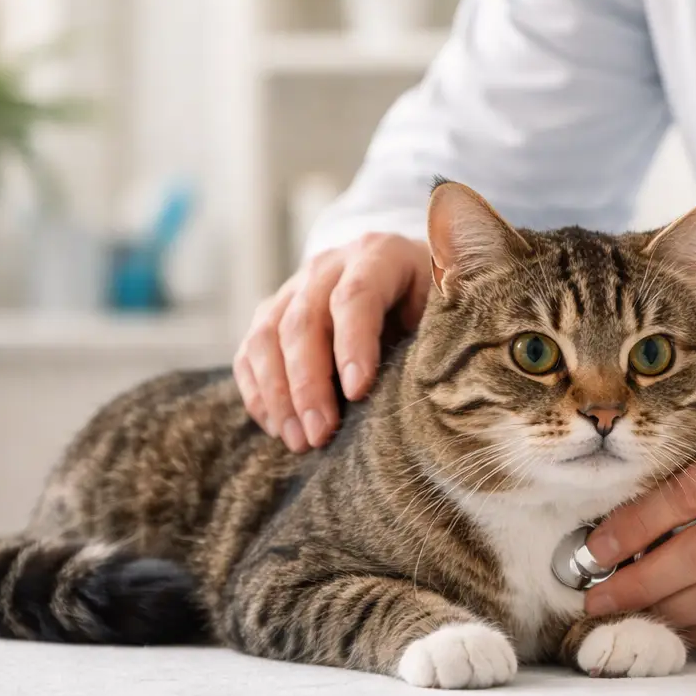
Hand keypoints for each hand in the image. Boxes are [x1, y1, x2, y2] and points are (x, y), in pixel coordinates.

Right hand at [234, 233, 433, 451]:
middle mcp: (328, 265)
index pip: (356, 295)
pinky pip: (250, 352)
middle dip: (309, 383)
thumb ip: (434, 337)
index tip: (357, 392)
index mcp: (379, 254)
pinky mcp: (271, 314)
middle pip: (304, 321)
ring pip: (267, 336)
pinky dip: (260, 393)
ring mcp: (294, 287)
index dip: (353, 344)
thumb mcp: (445, 312)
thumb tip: (426, 390)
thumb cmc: (433, 307)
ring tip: (300, 441)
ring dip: (279, 395)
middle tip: (321, 433)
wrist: (408, 282)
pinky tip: (279, 429)